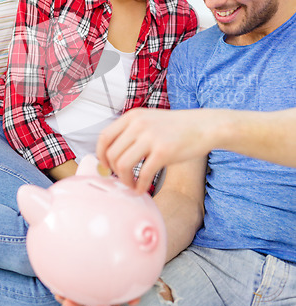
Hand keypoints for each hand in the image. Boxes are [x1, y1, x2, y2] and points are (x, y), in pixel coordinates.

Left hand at [97, 107, 213, 193]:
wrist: (203, 126)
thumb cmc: (175, 127)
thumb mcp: (149, 120)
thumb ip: (130, 132)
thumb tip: (110, 156)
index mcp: (132, 116)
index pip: (104, 137)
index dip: (101, 156)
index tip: (106, 167)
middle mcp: (138, 125)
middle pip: (111, 154)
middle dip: (114, 172)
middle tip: (123, 178)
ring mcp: (151, 138)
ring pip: (123, 165)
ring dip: (125, 180)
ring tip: (132, 184)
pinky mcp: (163, 152)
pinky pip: (143, 174)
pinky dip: (139, 186)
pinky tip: (142, 188)